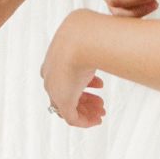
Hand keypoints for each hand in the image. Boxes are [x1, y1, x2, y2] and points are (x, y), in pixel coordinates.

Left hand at [42, 9, 105, 127]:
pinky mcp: (63, 101)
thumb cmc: (86, 37)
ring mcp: (55, 89)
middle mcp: (51, 75)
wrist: (78, 41)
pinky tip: (98, 119)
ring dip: (88, 110)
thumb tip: (108, 38)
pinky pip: (72, 118)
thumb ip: (94, 44)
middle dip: (86, 99)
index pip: (65, 78)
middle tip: (102, 102)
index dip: (84, 83)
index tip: (100, 86)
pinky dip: (86, 121)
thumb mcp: (88, 40)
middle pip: (67, 94)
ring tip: (102, 109)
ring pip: (69, 107)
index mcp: (54, 60)